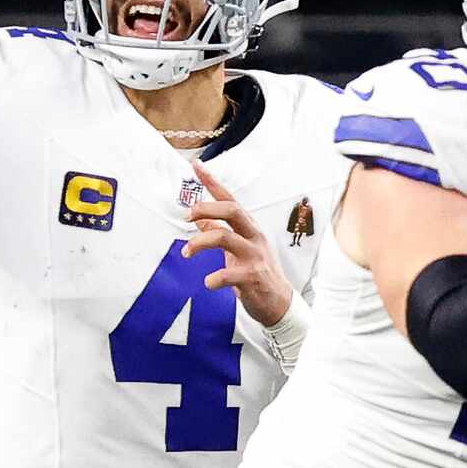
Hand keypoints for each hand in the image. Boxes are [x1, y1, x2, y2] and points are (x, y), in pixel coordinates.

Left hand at [188, 160, 296, 325]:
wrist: (279, 302)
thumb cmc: (256, 272)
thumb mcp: (239, 248)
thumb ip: (219, 232)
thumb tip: (199, 218)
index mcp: (249, 227)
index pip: (229, 199)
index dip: (212, 181)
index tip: (196, 165)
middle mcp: (254, 237)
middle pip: (232, 210)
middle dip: (206, 208)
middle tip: (187, 216)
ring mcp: (255, 256)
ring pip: (224, 237)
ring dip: (198, 243)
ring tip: (187, 253)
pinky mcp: (253, 277)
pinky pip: (227, 274)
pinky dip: (213, 279)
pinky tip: (209, 283)